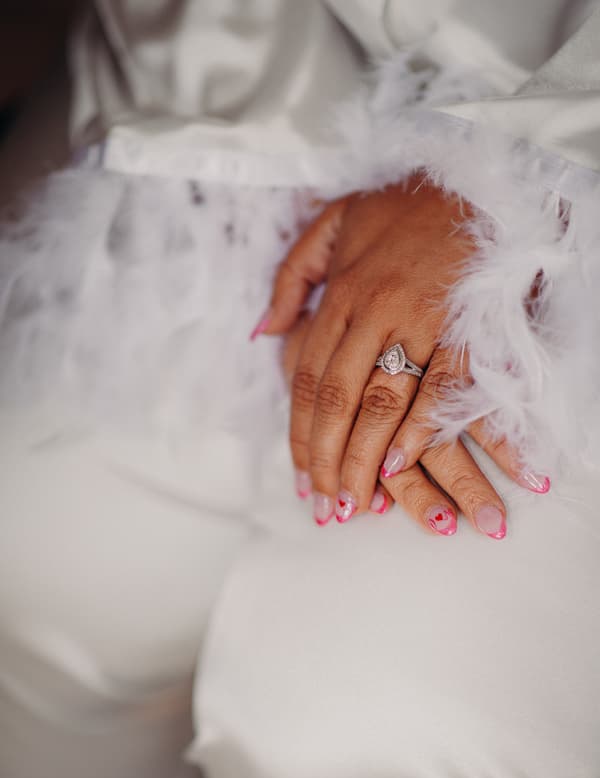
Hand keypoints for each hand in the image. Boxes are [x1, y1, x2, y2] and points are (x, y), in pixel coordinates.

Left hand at [255, 178, 549, 535]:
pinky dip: (419, 426)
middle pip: (337, 399)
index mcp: (340, 294)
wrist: (472, 179)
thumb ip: (291, 277)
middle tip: (324, 506)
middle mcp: (372, 310)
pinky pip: (439, 384)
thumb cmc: (400, 207)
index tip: (299, 476)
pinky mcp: (463, 325)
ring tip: (355, 501)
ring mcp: (418, 318)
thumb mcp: (331, 225)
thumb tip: (261, 331)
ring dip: (363, 457)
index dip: (301, 434)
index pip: (308, 379)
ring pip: (381, 399)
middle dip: (326, 458)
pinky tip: (400, 463)